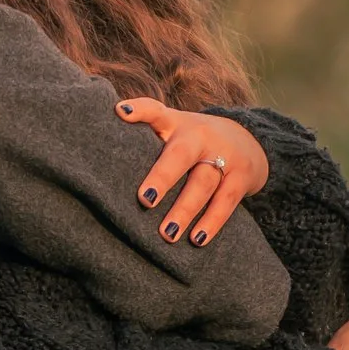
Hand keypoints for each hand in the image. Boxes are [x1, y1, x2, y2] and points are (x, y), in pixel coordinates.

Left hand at [115, 98, 269, 246]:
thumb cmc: (194, 143)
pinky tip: (197, 239)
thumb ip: (146, 140)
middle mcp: (200, 136)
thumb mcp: (174, 132)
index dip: (139, 110)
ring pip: (203, 182)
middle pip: (181, 154)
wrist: (249, 141)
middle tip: (144, 199)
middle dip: (163, 176)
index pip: (156, 111)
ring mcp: (224, 155)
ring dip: (185, 209)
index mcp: (176, 124)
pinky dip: (212, 222)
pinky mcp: (242, 177)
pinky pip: (225, 201)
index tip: (120, 112)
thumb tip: (99, 158)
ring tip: (167, 234)